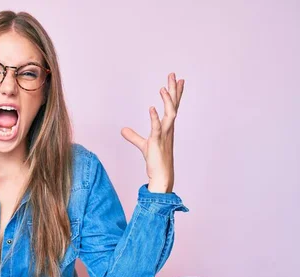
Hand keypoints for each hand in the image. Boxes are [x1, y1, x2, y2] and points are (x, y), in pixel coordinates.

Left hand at [121, 73, 184, 192]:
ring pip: (169, 114)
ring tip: (163, 88)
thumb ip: (133, 136)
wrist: (161, 176)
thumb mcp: (143, 145)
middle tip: (174, 75)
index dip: (176, 94)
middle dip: (174, 90)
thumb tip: (122, 130)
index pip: (173, 107)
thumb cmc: (155, 161)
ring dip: (167, 101)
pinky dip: (154, 118)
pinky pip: (157, 128)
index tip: (179, 80)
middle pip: (173, 105)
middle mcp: (168, 129)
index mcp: (167, 127)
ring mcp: (164, 135)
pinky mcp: (157, 142)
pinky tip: (151, 108)